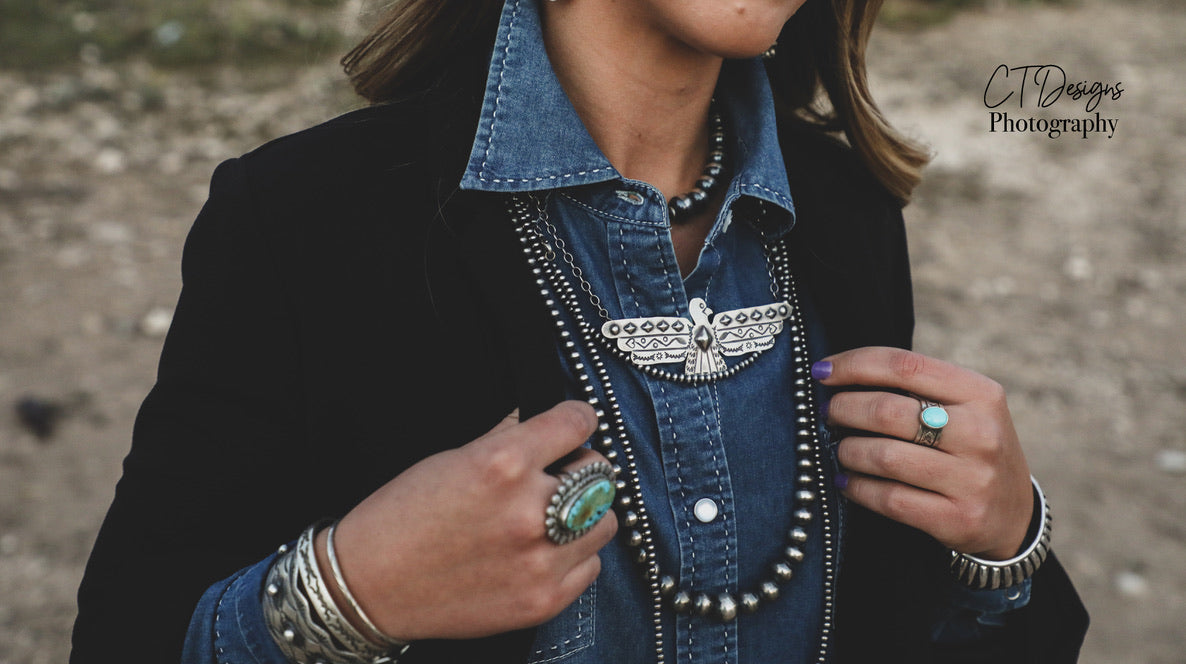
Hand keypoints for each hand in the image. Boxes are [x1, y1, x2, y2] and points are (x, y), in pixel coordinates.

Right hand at [321, 401, 617, 640]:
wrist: (371, 586)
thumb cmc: (404, 516)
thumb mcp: (453, 458)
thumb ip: (509, 438)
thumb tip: (551, 421)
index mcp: (503, 463)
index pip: (577, 423)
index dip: (578, 418)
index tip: (576, 423)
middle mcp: (529, 511)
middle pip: (599, 472)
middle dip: (580, 468)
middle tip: (557, 476)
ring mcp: (540, 560)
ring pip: (604, 522)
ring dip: (585, 515)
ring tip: (552, 518)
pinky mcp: (543, 600)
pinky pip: (591, 566)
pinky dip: (574, 556)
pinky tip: (542, 551)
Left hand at [817, 347, 1032, 560]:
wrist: (1014, 514)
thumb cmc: (971, 448)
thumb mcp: (963, 407)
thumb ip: (914, 388)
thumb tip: (837, 373)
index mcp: (981, 393)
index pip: (904, 365)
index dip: (854, 365)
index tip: (822, 371)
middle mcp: (981, 434)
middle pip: (888, 411)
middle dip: (843, 409)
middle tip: (829, 414)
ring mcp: (972, 479)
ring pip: (884, 456)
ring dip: (847, 451)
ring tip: (840, 449)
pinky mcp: (958, 519)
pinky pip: (889, 498)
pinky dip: (857, 488)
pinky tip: (846, 482)